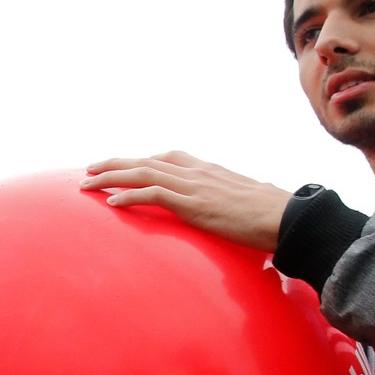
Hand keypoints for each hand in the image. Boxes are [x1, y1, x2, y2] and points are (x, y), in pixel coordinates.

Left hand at [81, 152, 291, 252]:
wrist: (287, 217)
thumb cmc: (269, 214)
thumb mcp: (240, 200)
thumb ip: (222, 201)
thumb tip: (219, 213)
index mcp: (206, 169)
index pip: (165, 158)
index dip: (138, 161)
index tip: (118, 166)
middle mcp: (196, 171)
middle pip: (145, 161)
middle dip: (113, 164)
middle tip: (88, 170)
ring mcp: (194, 186)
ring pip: (142, 173)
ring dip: (110, 178)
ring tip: (87, 184)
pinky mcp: (194, 204)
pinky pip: (154, 194)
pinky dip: (129, 196)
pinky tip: (110, 203)